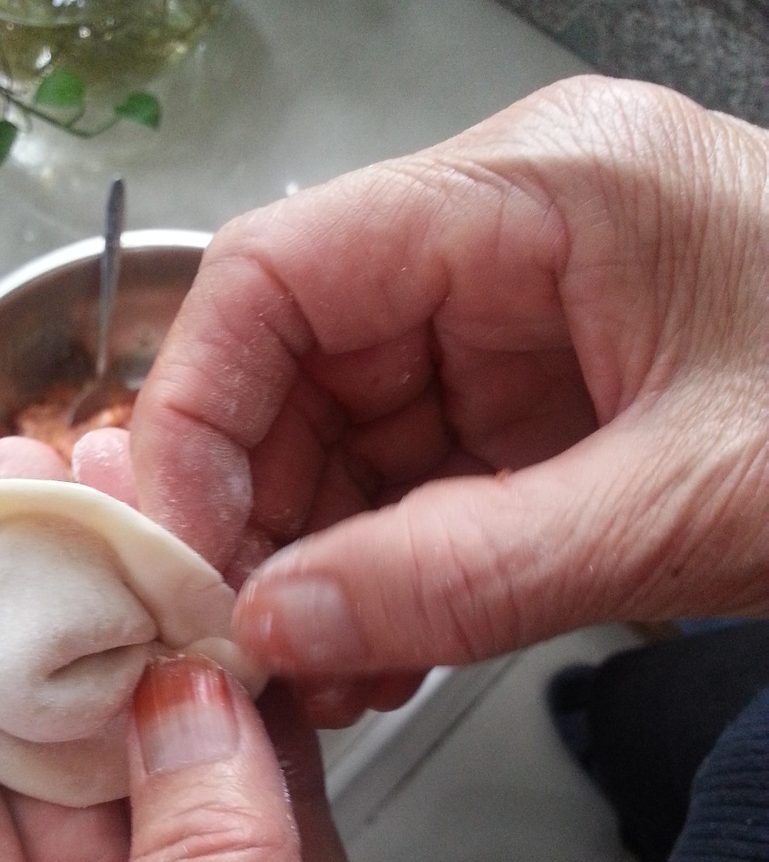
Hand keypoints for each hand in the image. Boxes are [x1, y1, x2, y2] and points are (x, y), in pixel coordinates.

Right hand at [130, 76, 768, 690]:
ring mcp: (522, 323)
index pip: (281, 270)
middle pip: (299, 359)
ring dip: (317, 557)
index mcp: (541, 189)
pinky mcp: (542, 400)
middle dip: (257, 510)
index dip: (197, 409)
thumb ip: (470, 569)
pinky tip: (378, 650)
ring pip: (347, 433)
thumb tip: (278, 626)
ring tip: (314, 672)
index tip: (175, 549)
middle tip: (242, 641)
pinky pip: (415, 478)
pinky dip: (383, 569)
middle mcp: (509, 238)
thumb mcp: (686, 501)